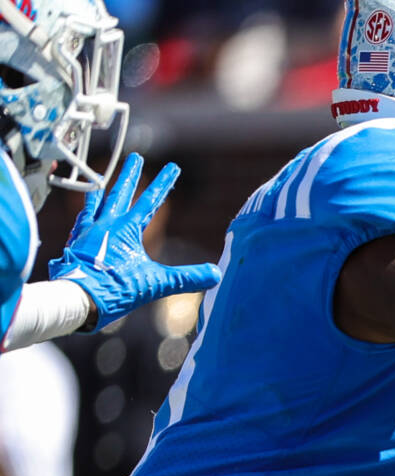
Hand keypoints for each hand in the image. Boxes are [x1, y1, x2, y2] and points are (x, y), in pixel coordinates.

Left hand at [47, 155, 219, 330]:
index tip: (172, 168)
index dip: (163, 184)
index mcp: (125, 229)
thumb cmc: (115, 288)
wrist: (78, 297)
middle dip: (130, 175)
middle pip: (119, 193)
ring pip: (97, 202)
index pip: (149, 202)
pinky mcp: (76, 242)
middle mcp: (105, 223)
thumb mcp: (156, 283)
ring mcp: (87, 231)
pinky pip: (83, 219)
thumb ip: (186, 277)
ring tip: (103, 179)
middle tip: (135, 158)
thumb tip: (216, 274)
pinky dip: (88, 212)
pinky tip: (87, 213)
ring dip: (104, 189)